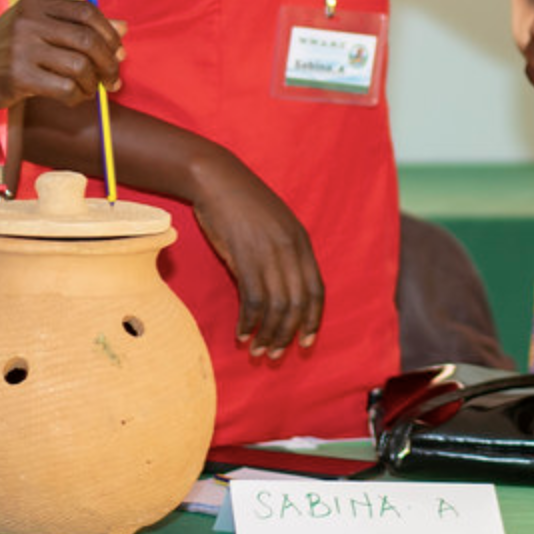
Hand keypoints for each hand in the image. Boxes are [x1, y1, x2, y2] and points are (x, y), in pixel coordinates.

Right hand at [0, 0, 121, 114]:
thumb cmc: (5, 54)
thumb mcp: (37, 31)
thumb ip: (78, 28)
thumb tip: (125, 27)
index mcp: (35, 4)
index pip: (87, 12)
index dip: (109, 33)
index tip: (116, 52)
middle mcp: (28, 22)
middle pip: (88, 40)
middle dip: (109, 63)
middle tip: (112, 80)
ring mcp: (21, 48)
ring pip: (80, 66)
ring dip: (93, 83)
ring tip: (89, 90)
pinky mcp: (18, 77)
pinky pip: (66, 88)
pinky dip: (77, 97)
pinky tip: (73, 98)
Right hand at [190, 152, 325, 357]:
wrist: (217, 179)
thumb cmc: (242, 203)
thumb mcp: (274, 226)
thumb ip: (284, 253)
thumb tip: (286, 287)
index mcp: (301, 242)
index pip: (316, 290)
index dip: (313, 319)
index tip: (306, 342)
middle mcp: (290, 250)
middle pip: (298, 304)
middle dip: (288, 334)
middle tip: (274, 355)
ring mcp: (268, 253)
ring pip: (276, 306)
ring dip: (267, 333)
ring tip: (257, 350)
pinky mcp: (244, 256)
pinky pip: (253, 299)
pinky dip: (248, 321)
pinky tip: (241, 333)